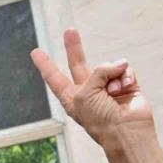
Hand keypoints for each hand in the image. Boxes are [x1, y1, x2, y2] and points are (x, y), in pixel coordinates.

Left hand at [31, 28, 152, 148]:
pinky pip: (125, 70)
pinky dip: (126, 77)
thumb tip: (121, 64)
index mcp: (71, 97)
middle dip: (74, 47)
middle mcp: (88, 91)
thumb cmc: (100, 119)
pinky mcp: (127, 85)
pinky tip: (126, 88)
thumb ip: (98, 72)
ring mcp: (108, 87)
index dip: (45, 64)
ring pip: (108, 66)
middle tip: (69, 30)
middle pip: (78, 63)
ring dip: (111, 76)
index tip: (36, 52)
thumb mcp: (85, 94)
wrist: (126, 133)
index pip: (54, 77)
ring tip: (113, 94)